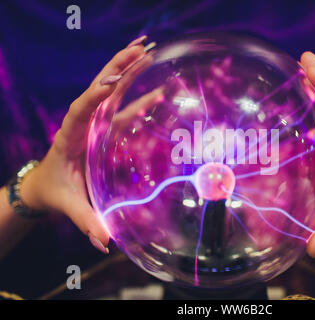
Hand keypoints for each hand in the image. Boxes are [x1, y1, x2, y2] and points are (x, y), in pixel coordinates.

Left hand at [19, 36, 148, 252]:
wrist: (46, 184)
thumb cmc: (55, 191)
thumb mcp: (69, 204)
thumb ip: (86, 221)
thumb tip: (105, 242)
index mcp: (70, 137)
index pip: (80, 111)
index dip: (94, 97)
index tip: (109, 84)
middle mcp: (84, 123)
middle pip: (100, 89)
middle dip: (118, 67)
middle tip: (139, 48)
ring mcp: (96, 122)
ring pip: (113, 91)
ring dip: (129, 71)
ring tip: (148, 51)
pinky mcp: (106, 127)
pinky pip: (124, 108)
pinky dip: (141, 96)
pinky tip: (160, 90)